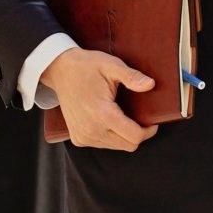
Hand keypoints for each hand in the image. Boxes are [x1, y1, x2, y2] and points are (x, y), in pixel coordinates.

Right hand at [41, 48, 158, 150]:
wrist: (61, 71)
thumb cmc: (87, 66)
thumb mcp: (112, 65)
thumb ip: (132, 77)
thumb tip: (151, 85)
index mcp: (102, 114)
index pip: (134, 137)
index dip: (148, 130)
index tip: (152, 121)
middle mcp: (91, 130)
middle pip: (128, 145)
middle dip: (138, 133)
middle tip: (140, 117)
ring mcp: (83, 136)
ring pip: (116, 146)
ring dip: (124, 135)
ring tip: (122, 115)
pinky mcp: (78, 138)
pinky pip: (103, 144)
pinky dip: (111, 136)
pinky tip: (109, 120)